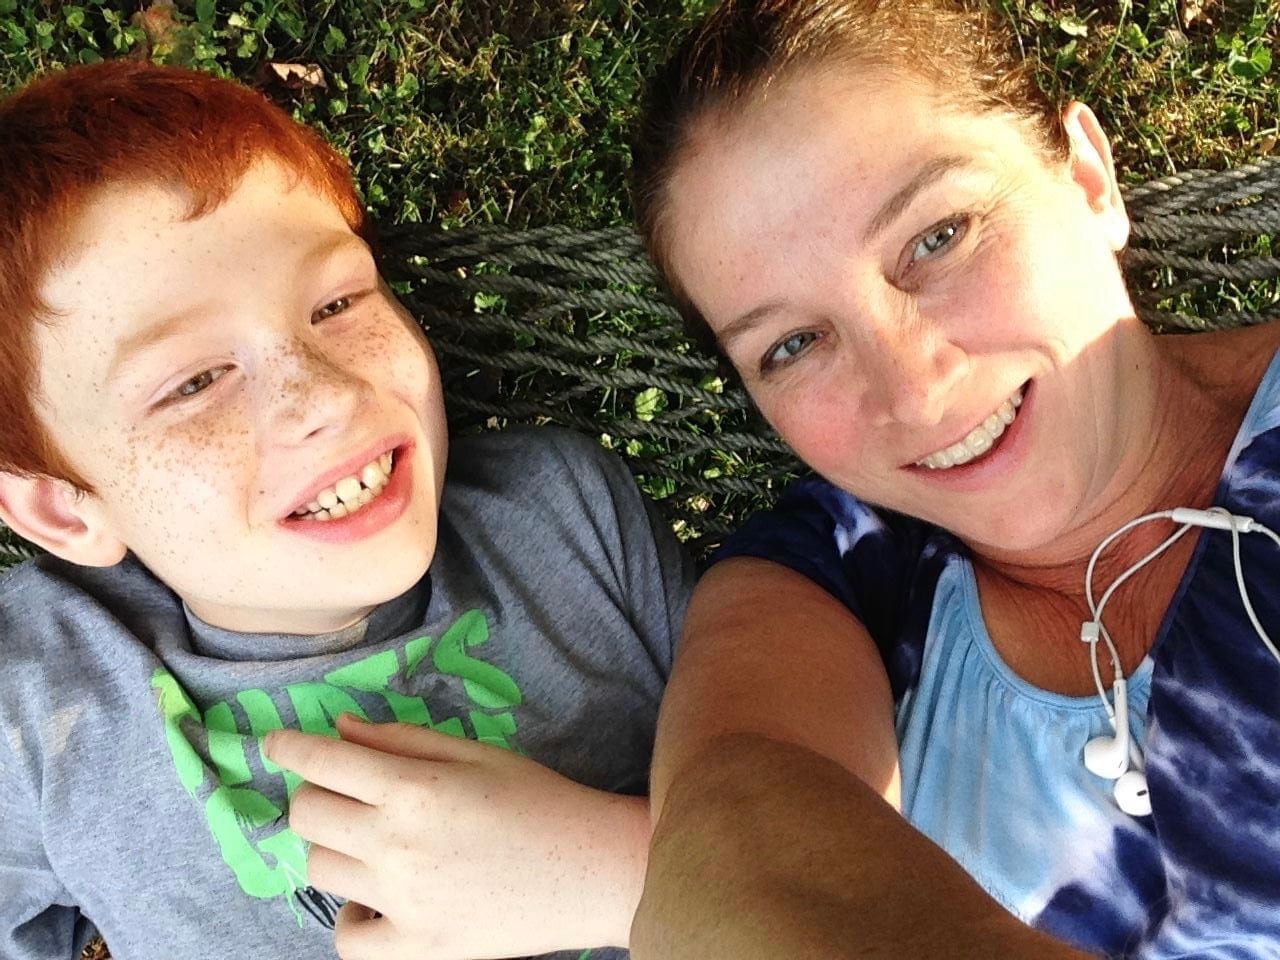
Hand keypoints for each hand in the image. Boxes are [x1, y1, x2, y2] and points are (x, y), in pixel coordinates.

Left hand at [264, 714, 650, 959]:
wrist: (589, 869)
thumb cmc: (537, 799)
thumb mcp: (474, 753)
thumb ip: (401, 740)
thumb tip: (340, 728)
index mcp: (413, 788)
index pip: (321, 762)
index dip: (288, 747)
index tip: (276, 743)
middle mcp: (396, 844)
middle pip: (307, 815)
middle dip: (312, 792)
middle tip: (341, 788)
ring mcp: (402, 902)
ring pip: (320, 868)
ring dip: (332, 844)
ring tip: (368, 838)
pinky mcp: (417, 948)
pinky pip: (347, 939)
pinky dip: (350, 916)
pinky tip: (371, 898)